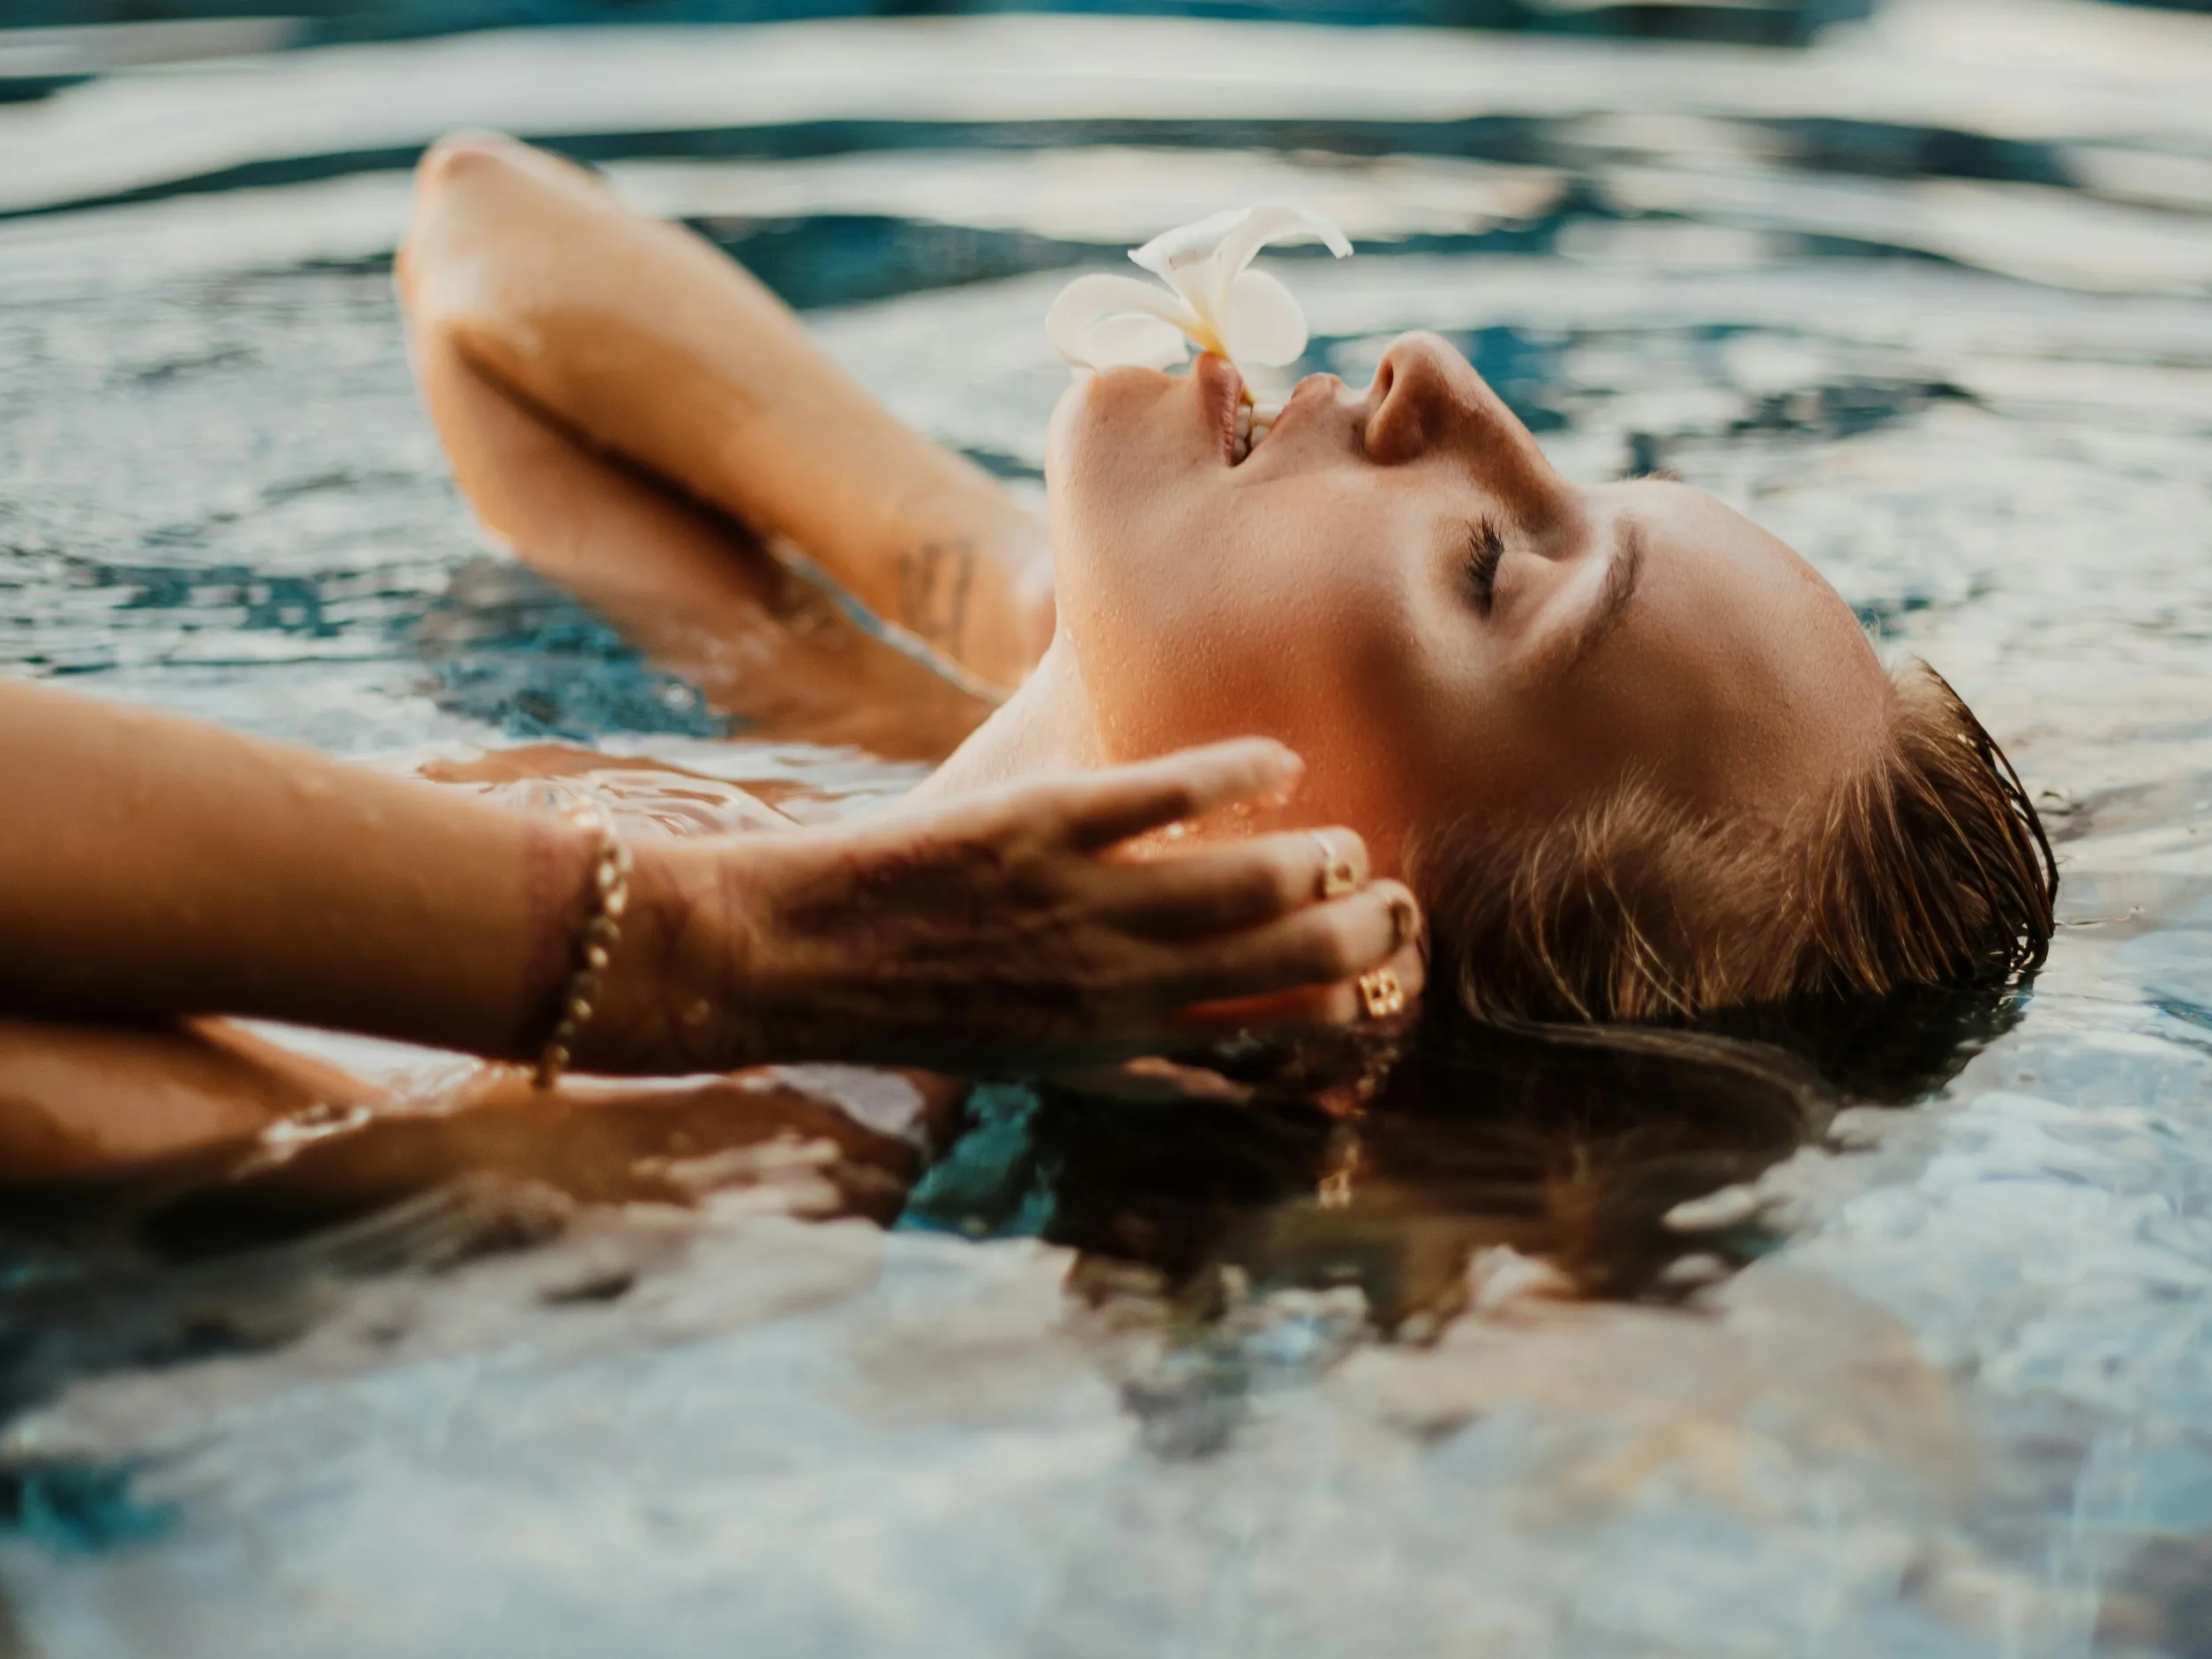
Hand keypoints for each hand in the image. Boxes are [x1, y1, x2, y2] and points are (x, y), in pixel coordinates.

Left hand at [594, 740, 1421, 1073]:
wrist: (784, 959)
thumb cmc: (909, 1011)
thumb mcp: (1030, 1057)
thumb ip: (1127, 1055)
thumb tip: (1212, 1065)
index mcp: (1117, 1038)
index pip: (1269, 1026)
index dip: (1344, 1004)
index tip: (1387, 975)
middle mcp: (1116, 981)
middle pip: (1283, 957)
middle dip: (1360, 935)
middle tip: (1397, 902)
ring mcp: (1083, 904)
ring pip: (1246, 881)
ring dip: (1316, 861)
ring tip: (1342, 841)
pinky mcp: (1040, 828)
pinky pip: (1167, 795)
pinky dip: (1234, 774)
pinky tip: (1271, 761)